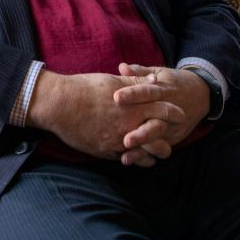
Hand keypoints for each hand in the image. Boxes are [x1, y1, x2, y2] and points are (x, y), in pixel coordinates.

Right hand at [25, 70, 186, 161]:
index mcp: (133, 104)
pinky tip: (139, 158)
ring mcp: (118, 138)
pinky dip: (136, 159)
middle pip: (160, 134)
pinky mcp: (105, 149)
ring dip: (155, 152)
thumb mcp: (112, 80)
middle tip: (174, 136)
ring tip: (160, 152)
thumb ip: (135, 82)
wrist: (59, 104)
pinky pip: (127, 159)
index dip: (174, 112)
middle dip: (170, 136)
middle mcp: (129, 123)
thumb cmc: (84, 88)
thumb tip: (155, 79)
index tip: (180, 114)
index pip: (164, 109)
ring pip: (146, 151)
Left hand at [113, 63, 210, 164]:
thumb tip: (122, 67)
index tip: (116, 98)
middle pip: (156, 121)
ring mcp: (172, 126)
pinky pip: (158, 148)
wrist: (201, 94)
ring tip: (126, 152)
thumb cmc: (172, 81)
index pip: (148, 92)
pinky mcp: (172, 137)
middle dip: (141, 131)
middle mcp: (170, 110)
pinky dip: (144, 154)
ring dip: (142, 146)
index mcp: (165, 90)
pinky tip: (128, 159)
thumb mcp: (159, 72)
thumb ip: (140, 72)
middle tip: (125, 139)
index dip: (133, 94)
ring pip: (158, 138)